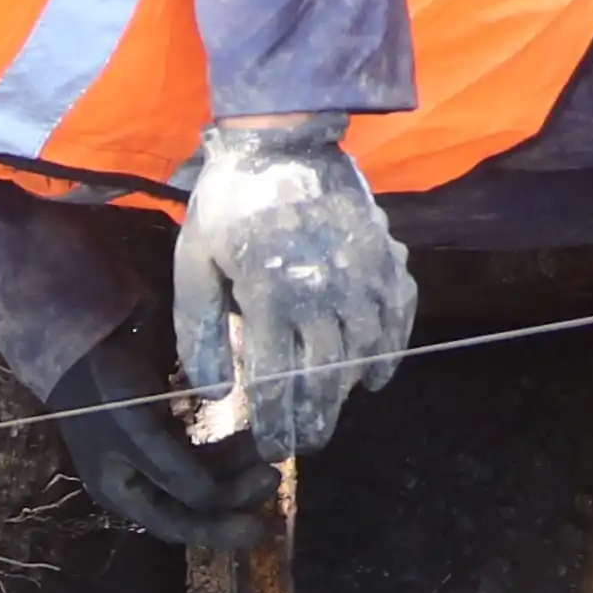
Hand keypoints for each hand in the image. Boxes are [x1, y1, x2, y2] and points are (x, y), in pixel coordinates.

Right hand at [46, 323, 278, 551]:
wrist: (80, 339)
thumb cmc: (103, 390)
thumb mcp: (136, 433)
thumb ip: (174, 471)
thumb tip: (217, 502)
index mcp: (123, 493)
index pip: (178, 526)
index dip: (218, 531)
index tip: (260, 525)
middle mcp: (138, 481)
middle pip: (194, 506)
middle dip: (234, 496)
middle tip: (272, 477)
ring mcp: (151, 455)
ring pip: (203, 477)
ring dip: (235, 472)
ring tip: (268, 458)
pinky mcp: (163, 429)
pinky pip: (201, 450)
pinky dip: (225, 449)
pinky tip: (248, 439)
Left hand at [169, 114, 415, 460]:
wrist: (284, 141)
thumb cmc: (229, 205)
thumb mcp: (194, 263)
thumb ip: (199, 330)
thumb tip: (218, 394)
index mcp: (270, 296)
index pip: (277, 381)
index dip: (277, 423)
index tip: (273, 451)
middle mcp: (322, 293)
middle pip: (325, 378)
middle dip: (315, 419)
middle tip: (305, 445)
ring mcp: (362, 277)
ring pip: (365, 355)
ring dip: (349, 392)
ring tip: (332, 413)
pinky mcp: (387, 260)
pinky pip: (398, 320)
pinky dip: (389, 353)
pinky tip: (373, 376)